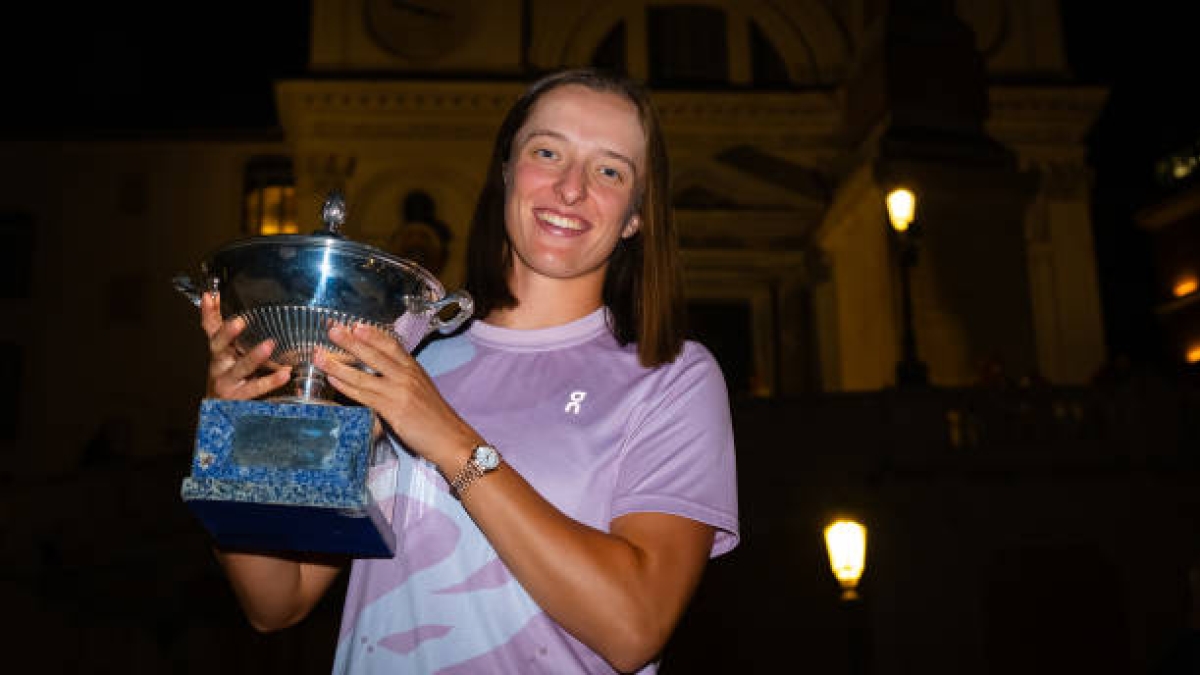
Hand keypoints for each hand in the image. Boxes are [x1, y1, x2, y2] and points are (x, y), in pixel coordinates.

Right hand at [200, 292, 291, 399]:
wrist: (219, 412)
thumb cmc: (226, 375)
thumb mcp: (222, 350)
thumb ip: (218, 324)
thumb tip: (212, 296)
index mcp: (217, 351)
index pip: (210, 328)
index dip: (208, 313)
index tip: (210, 296)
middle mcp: (219, 365)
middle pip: (219, 347)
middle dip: (227, 334)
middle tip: (240, 321)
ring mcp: (227, 383)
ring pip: (239, 369)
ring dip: (253, 357)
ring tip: (269, 345)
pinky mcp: (238, 399)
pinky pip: (255, 389)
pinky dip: (270, 381)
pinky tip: (285, 373)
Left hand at [314, 322, 479, 467]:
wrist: (450, 438)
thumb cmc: (436, 418)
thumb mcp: (422, 390)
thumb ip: (403, 379)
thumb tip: (382, 375)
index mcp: (414, 369)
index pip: (391, 345)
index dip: (372, 334)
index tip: (355, 325)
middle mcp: (406, 376)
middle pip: (374, 354)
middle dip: (350, 341)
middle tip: (331, 330)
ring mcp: (399, 392)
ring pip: (362, 374)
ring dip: (338, 365)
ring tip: (320, 356)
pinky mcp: (392, 409)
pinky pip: (363, 395)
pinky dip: (346, 386)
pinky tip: (333, 380)